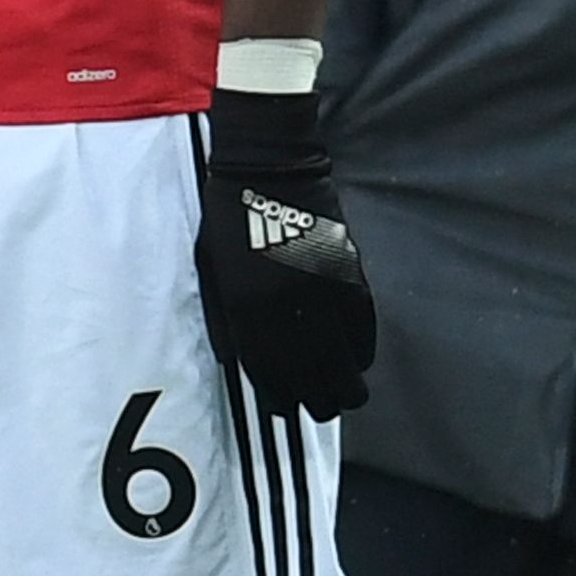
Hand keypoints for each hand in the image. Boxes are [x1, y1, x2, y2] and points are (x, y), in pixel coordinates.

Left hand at [198, 84, 374, 417]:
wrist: (267, 164)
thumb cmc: (230, 216)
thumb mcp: (211, 269)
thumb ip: (224, 318)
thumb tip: (238, 361)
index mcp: (244, 302)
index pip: (266, 367)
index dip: (279, 395)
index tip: (287, 409)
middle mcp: (283, 301)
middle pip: (308, 369)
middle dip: (318, 398)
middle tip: (324, 410)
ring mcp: (319, 286)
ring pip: (340, 352)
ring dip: (347, 381)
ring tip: (349, 397)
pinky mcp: (346, 268)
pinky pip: (361, 320)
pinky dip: (364, 345)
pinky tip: (361, 359)